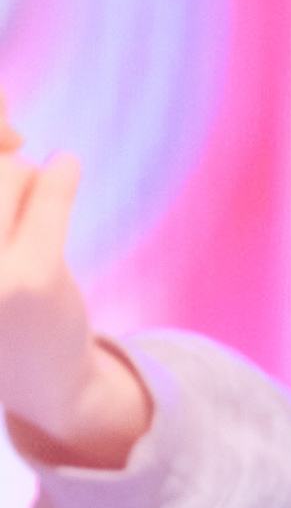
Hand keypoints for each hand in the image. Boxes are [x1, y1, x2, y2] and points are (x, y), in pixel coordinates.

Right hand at [0, 92, 149, 466]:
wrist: (42, 380)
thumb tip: (10, 126)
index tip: (7, 141)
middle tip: (13, 183)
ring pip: (7, 171)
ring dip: (27, 182)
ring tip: (28, 222)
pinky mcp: (33, 276)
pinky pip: (49, 193)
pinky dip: (61, 174)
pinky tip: (67, 166)